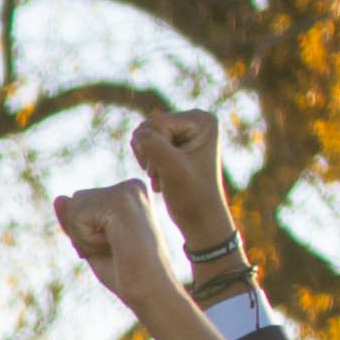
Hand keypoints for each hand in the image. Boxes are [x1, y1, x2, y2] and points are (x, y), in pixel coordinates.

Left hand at [52, 181, 178, 314]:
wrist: (151, 291)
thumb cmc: (125, 273)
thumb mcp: (92, 244)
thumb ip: (75, 221)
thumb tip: (58, 198)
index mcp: (129, 193)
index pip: (80, 203)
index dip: (85, 234)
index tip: (114, 246)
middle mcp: (130, 186)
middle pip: (74, 201)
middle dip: (82, 234)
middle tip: (114, 249)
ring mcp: (127, 190)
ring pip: (73, 209)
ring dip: (85, 239)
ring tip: (117, 248)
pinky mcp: (120, 200)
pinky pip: (78, 219)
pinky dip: (88, 242)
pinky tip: (116, 246)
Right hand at [133, 108, 231, 243]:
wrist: (202, 220)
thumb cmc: (192, 197)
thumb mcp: (172, 170)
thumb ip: (153, 146)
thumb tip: (137, 133)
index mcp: (202, 120)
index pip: (156, 125)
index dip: (153, 151)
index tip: (169, 172)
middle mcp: (196, 119)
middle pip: (149, 128)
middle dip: (150, 155)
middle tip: (164, 176)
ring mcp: (186, 130)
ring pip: (144, 138)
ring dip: (149, 162)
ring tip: (164, 178)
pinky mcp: (177, 142)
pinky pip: (146, 146)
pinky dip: (150, 166)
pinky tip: (164, 179)